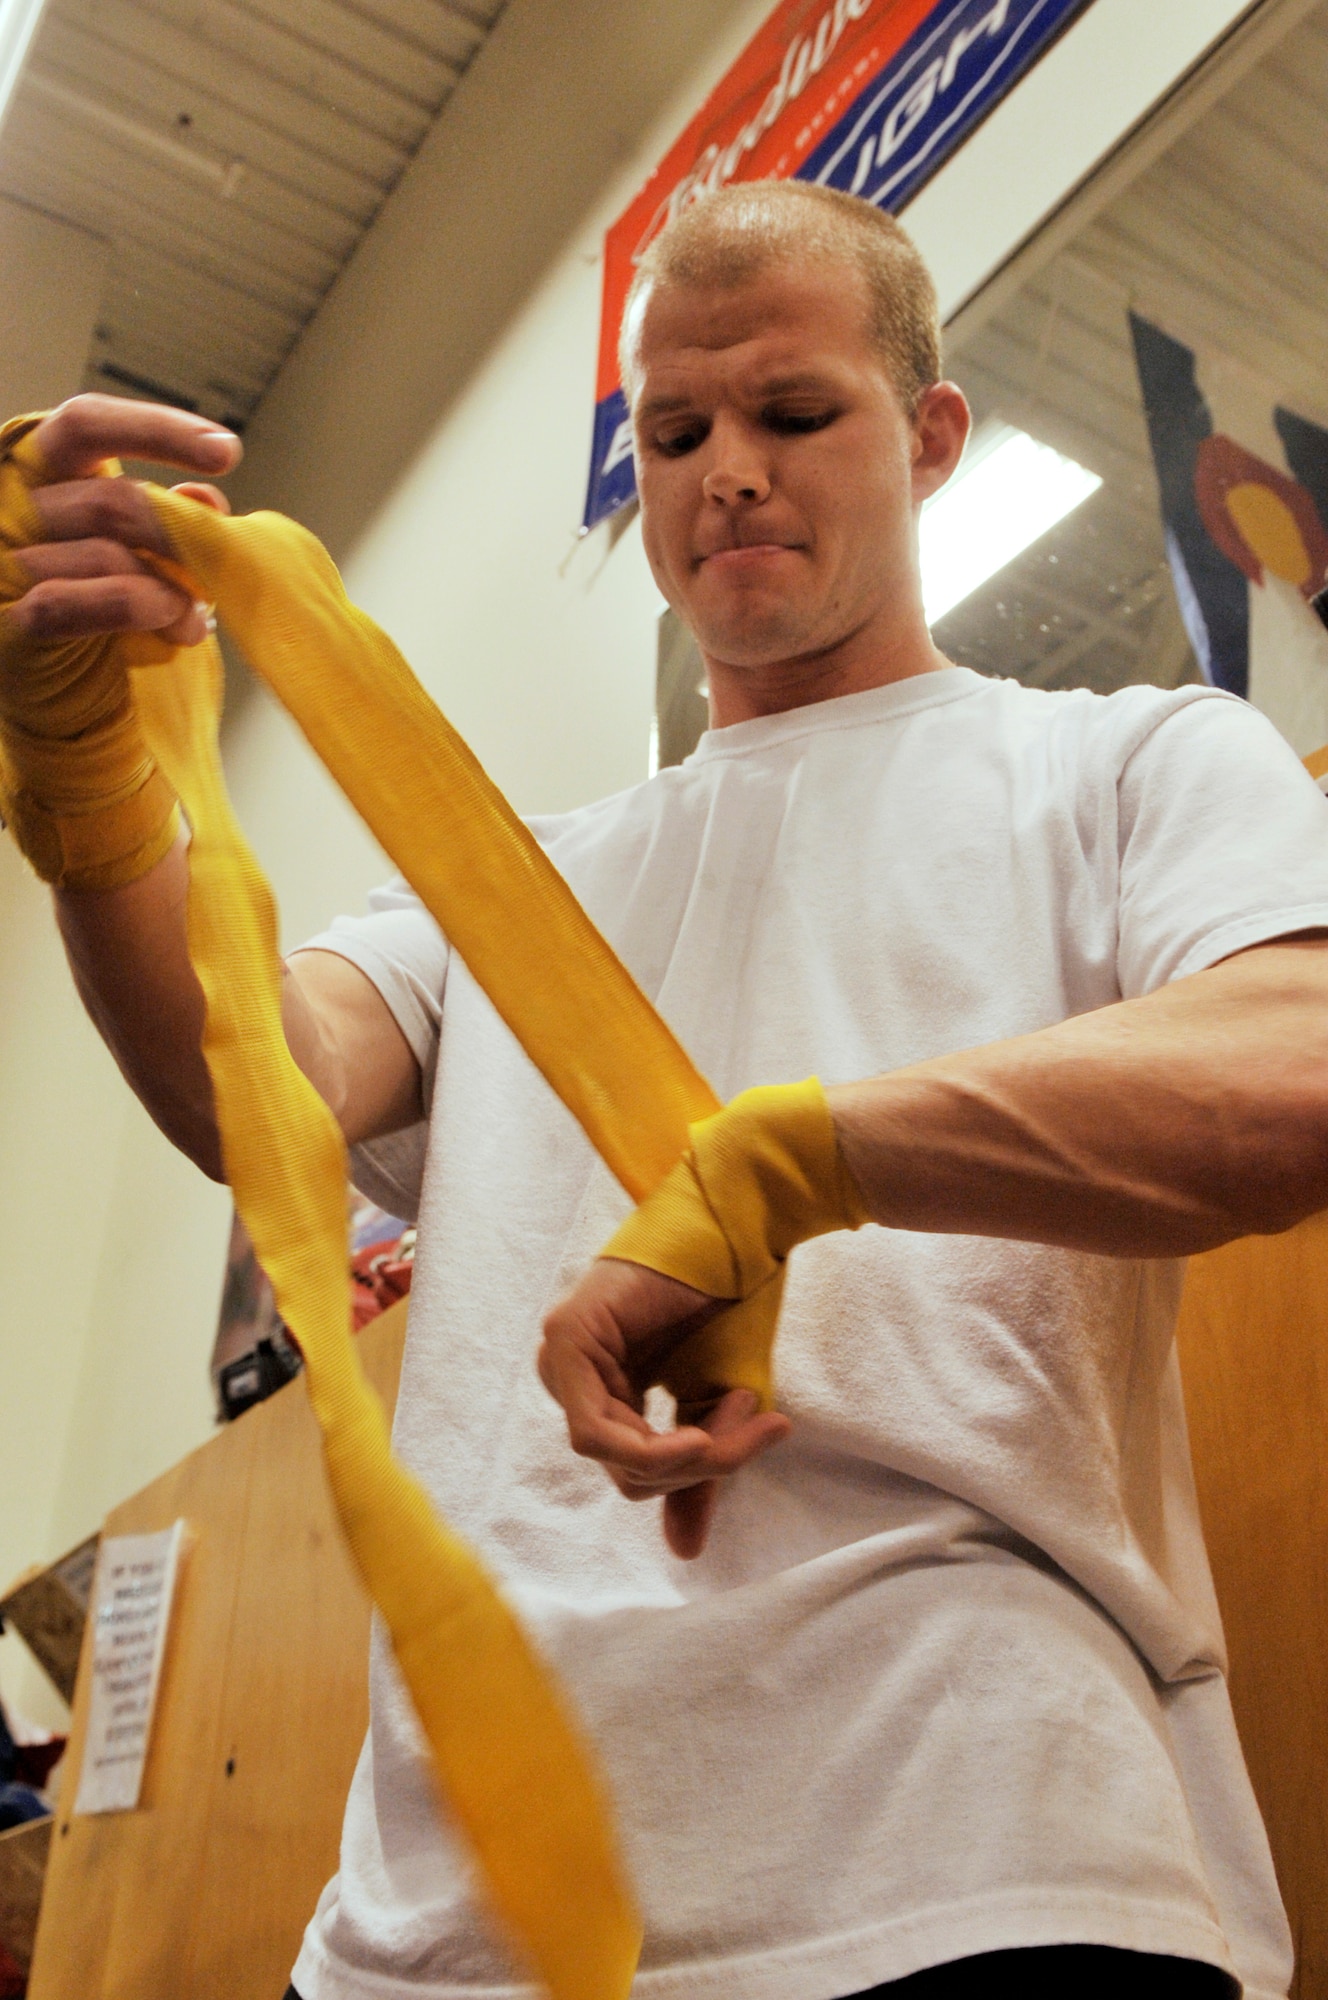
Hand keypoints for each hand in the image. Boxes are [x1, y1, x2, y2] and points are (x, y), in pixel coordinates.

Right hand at [6, 394, 241, 647]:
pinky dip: (133, 611)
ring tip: (195, 616)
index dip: (156, 430)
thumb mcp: (138, 552)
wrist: (63, 692)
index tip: (225, 451)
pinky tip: (173, 624)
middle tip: (218, 566)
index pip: (86, 425)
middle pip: (110, 500)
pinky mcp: (4, 621)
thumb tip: (204, 498)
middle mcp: (10, 506)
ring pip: (104, 555)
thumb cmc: (102, 613)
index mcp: (42, 473)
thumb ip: (166, 519)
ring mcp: (2, 562)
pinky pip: (66, 603)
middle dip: (180, 538)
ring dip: (169, 591)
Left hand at [538, 1258, 790, 1559]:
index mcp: (606, 1386)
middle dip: (699, 1461)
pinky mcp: (567, 1339)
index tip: (765, 1432)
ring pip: (609, 1455)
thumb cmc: (733, 1301)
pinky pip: (596, 1432)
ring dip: (686, 1450)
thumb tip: (684, 1553)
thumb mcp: (718, 1403)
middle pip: (623, 1469)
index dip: (701, 1472)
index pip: (636, 1469)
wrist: (745, 1225)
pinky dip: (654, 1445)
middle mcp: (574, 1374)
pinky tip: (703, 1426)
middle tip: (758, 1421)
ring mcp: (562, 1354)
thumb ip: (695, 1471)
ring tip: (744, 1406)